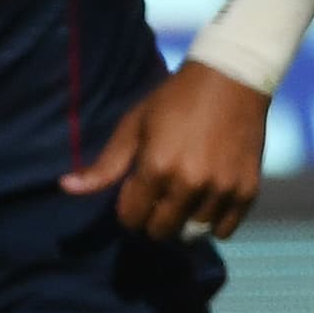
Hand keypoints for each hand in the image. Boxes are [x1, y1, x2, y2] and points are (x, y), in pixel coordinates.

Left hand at [62, 61, 272, 239]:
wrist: (232, 78)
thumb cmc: (175, 99)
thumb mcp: (134, 125)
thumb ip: (105, 164)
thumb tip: (66, 187)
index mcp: (157, 168)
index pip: (132, 218)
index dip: (128, 211)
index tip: (134, 195)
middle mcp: (190, 184)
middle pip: (161, 231)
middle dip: (152, 220)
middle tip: (157, 200)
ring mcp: (222, 189)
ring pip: (193, 234)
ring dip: (183, 222)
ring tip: (182, 199)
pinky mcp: (248, 191)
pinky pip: (225, 229)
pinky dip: (213, 223)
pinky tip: (206, 203)